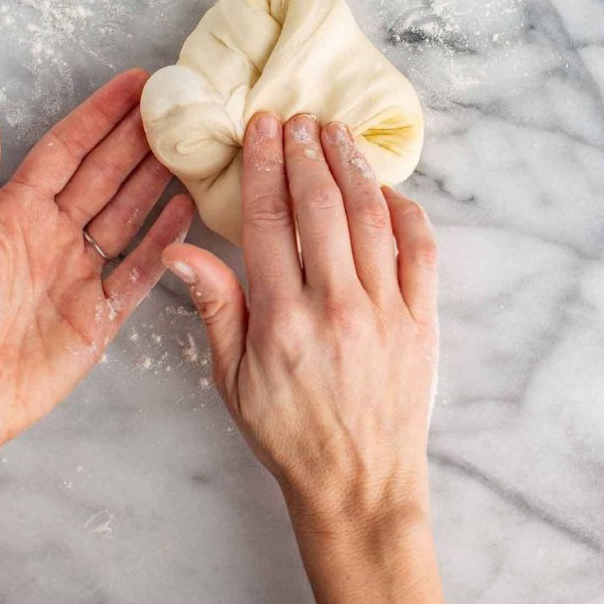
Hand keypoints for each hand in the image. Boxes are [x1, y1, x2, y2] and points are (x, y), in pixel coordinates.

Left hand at [0, 70, 192, 469]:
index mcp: (14, 214)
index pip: (66, 150)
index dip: (99, 115)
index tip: (136, 83)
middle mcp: (51, 237)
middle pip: (104, 175)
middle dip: (138, 137)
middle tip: (177, 104)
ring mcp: (77, 275)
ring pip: (126, 214)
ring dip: (155, 178)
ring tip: (190, 144)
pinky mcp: (97, 318)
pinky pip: (138, 271)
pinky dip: (163, 240)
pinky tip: (185, 209)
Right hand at [166, 113, 447, 603]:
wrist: (359, 486)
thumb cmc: (289, 434)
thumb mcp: (234, 380)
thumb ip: (217, 308)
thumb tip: (181, 251)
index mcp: (281, 322)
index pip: (268, 221)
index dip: (263, 166)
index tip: (261, 127)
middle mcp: (335, 307)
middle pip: (320, 206)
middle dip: (306, 152)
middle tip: (297, 117)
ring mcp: (385, 310)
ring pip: (370, 216)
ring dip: (351, 166)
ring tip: (336, 133)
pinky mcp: (422, 318)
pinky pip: (419, 247)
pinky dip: (404, 209)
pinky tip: (384, 188)